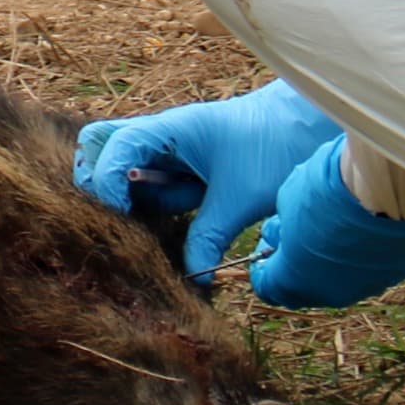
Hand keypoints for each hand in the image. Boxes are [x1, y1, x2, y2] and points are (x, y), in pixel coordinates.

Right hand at [72, 80, 338, 280]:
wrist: (306, 125)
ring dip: (125, 200)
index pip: (111, 146)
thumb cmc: (274, 146)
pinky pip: (149, 188)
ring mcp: (167, 152)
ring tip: (143, 231)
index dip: (105, 182)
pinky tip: (163, 232)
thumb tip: (193, 278)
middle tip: (120, 219)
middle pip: (99, 148)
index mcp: (169, 129)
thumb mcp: (242, 198)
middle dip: (99, 183)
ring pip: (121, 171)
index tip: (118, 216)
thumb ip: (210, 236)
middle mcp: (160, 137)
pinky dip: (148, 208)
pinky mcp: (180, 169)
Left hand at [247, 139, 404, 309]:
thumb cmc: (329, 192)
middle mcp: (328, 293)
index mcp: (293, 280)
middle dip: (297, 262)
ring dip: (331, 259)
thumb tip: (283, 233)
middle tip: (299, 232)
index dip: (264, 265)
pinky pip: (371, 267)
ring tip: (335, 226)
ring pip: (340, 279)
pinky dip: (363, 253)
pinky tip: (365, 226)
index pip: (268, 285)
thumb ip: (283, 225)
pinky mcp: (394, 274)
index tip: (270, 243)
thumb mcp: (289, 199)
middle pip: (304, 286)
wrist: (387, 187)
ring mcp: (364, 287)